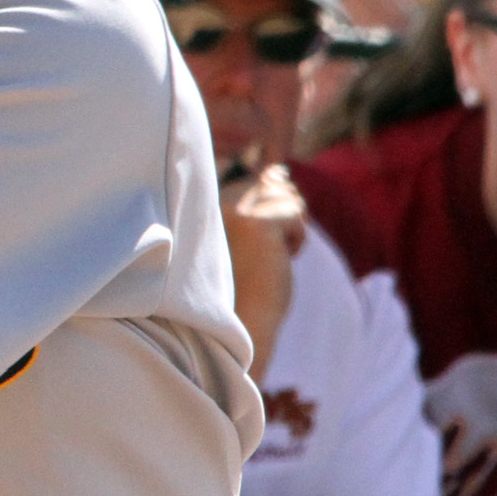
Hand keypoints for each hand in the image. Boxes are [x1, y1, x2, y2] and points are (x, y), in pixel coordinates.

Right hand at [219, 164, 306, 382]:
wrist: (238, 326)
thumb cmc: (240, 286)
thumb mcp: (246, 236)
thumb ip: (254, 201)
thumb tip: (278, 169)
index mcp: (199, 204)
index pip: (248, 177)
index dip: (265, 203)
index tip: (259, 238)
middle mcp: (211, 201)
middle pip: (269, 183)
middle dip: (279, 214)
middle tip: (264, 252)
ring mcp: (232, 211)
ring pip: (285, 194)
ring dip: (289, 226)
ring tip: (269, 256)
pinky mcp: (256, 224)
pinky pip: (295, 213)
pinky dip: (296, 238)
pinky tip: (280, 260)